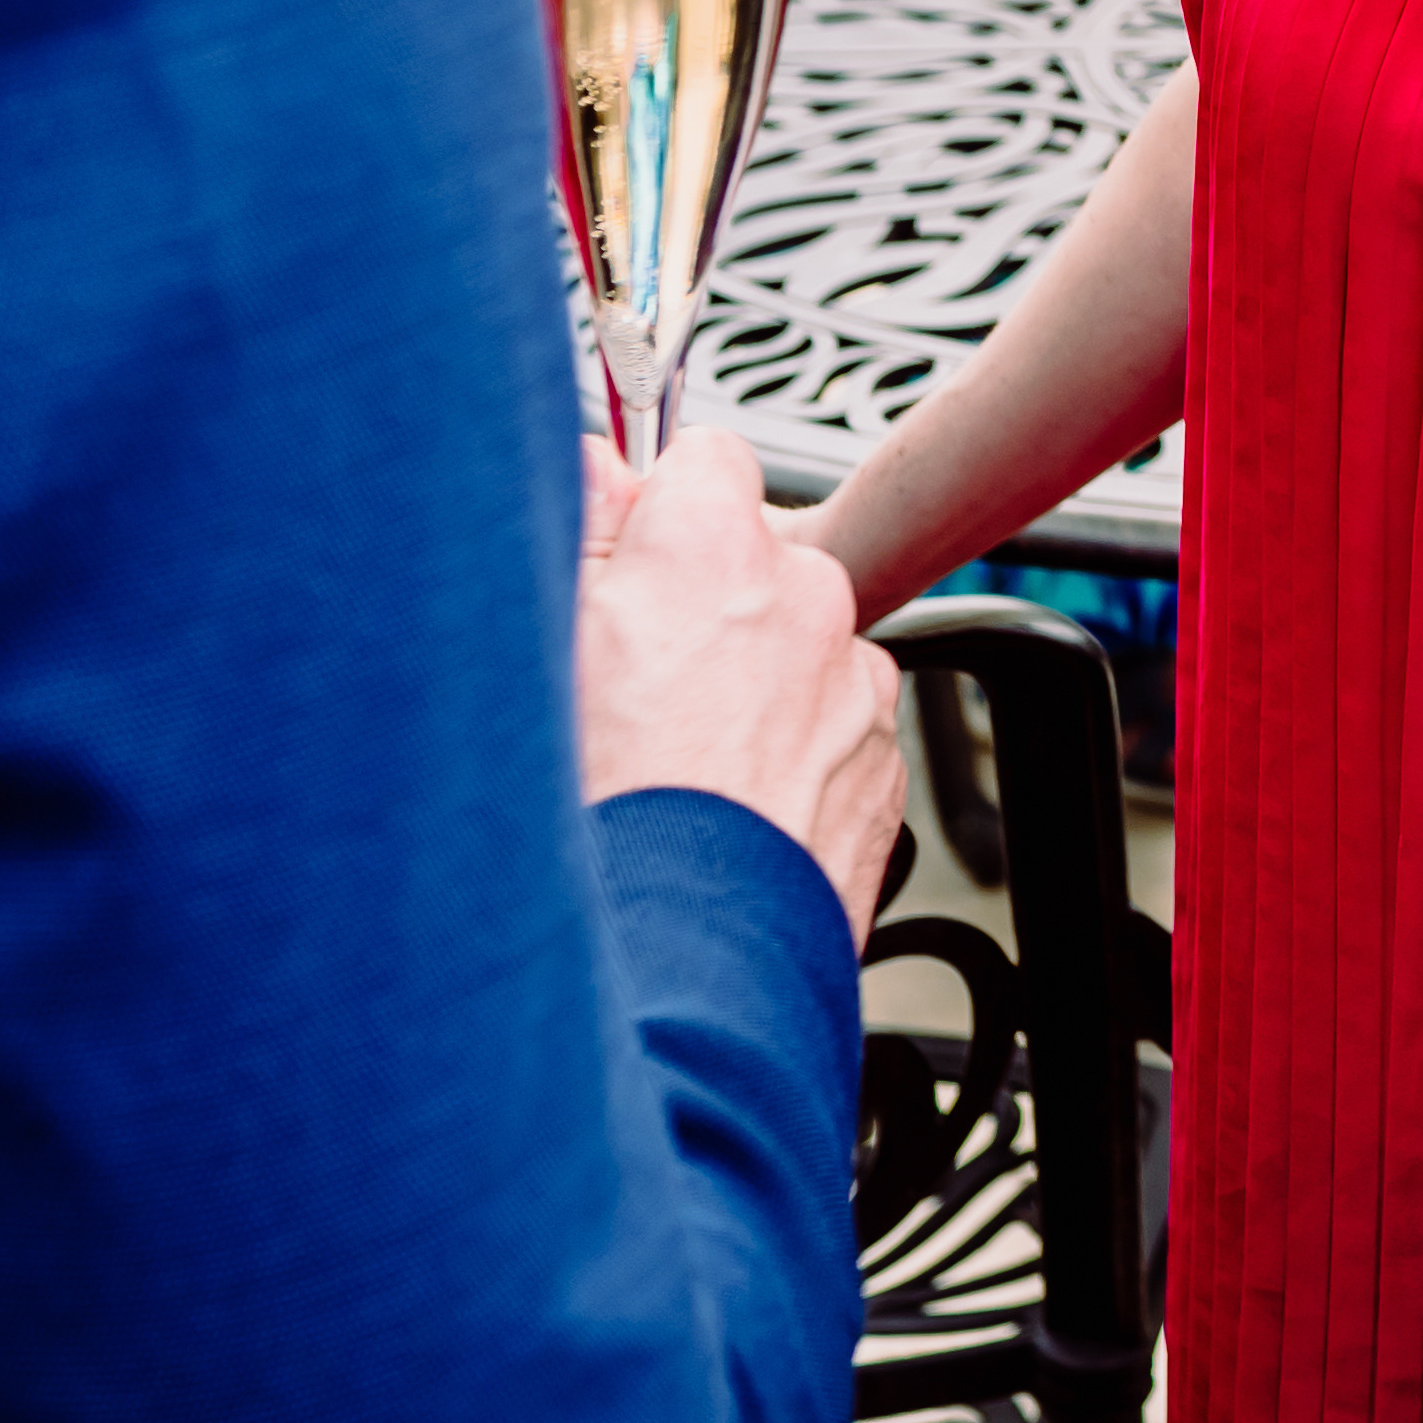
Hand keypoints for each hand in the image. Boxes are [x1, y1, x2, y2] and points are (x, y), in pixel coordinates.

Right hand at [576, 412, 907, 926]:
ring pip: (794, 649)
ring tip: (672, 766)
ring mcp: (854, 684)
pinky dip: (785, 753)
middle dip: (702, 603)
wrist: (673, 965)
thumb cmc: (592, 814)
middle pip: (753, 560)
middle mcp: (804, 598)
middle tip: (628, 686)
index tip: (626, 552)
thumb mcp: (540, 645)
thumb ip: (577, 529)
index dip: (658, 506)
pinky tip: (720, 805)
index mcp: (713, 550)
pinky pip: (828, 728)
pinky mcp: (881, 762)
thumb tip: (593, 463)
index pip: (704, 457)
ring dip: (749, 683)